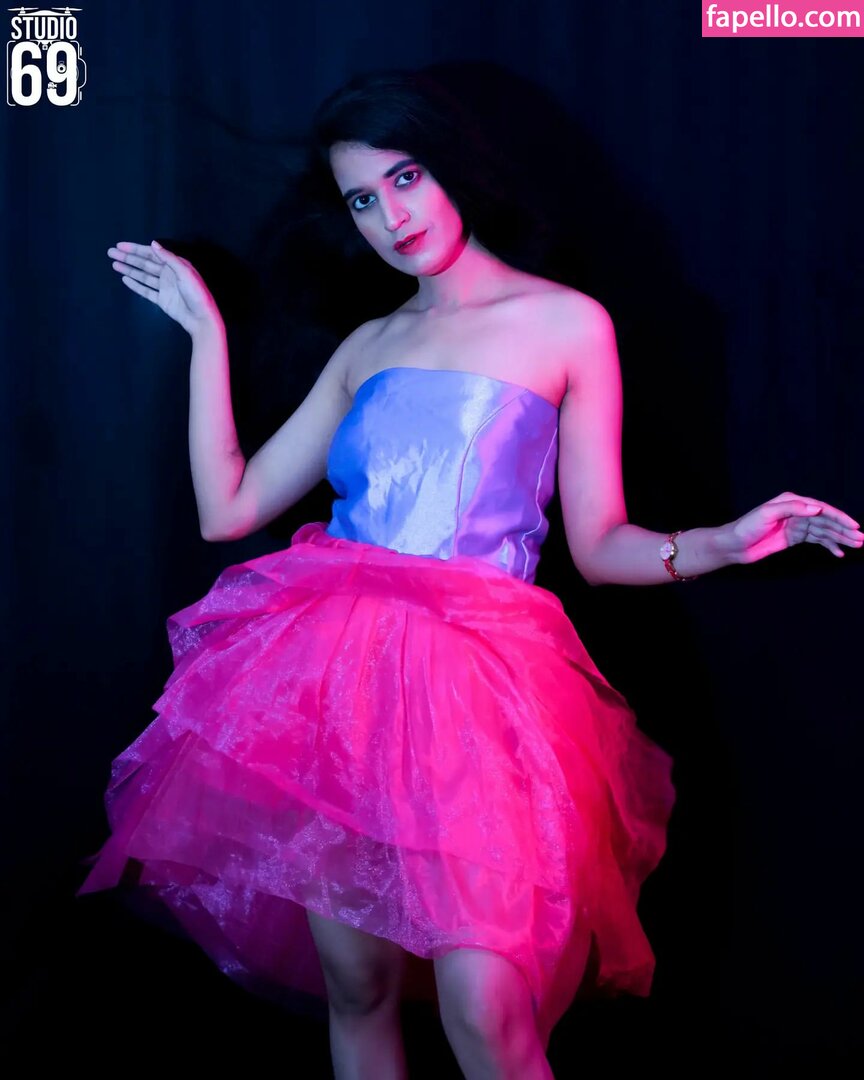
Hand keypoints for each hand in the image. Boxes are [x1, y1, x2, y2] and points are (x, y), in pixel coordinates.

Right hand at [107, 240, 222, 337]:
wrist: (200, 317)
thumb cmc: (196, 293)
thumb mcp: (184, 272)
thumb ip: (168, 258)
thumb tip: (153, 243)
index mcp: (174, 264)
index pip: (151, 254)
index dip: (135, 249)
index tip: (120, 246)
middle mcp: (168, 273)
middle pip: (144, 263)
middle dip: (128, 258)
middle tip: (111, 252)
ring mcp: (164, 287)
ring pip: (142, 276)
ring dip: (129, 269)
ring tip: (114, 264)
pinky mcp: (161, 299)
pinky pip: (145, 290)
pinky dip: (135, 285)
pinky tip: (125, 279)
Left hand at [727, 491, 862, 563]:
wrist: (733, 545)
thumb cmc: (747, 527)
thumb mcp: (767, 514)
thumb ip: (793, 509)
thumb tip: (818, 508)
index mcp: (792, 502)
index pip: (821, 508)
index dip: (839, 517)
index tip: (853, 525)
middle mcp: (797, 512)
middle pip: (826, 520)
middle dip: (844, 529)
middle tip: (861, 539)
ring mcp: (796, 525)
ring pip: (824, 531)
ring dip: (840, 538)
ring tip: (856, 545)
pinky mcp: (793, 538)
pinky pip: (816, 540)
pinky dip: (828, 545)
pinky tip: (839, 552)